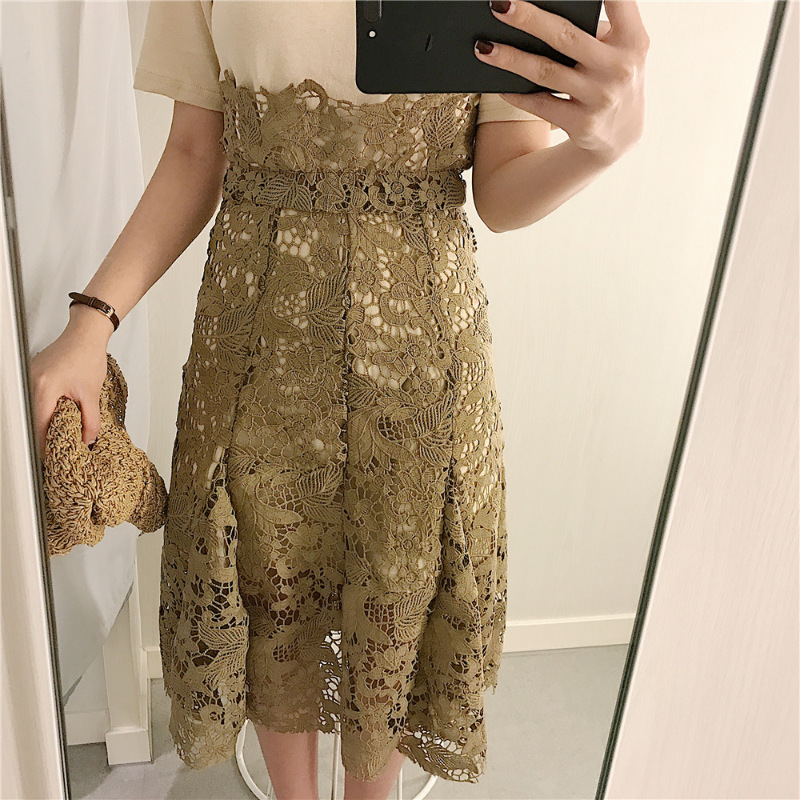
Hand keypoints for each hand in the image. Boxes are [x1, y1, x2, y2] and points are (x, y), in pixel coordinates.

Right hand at [30, 309, 110, 460]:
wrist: (86, 335)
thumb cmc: (87, 356)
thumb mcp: (92, 394)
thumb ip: (90, 421)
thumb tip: (87, 440)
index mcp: (44, 388)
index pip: (39, 426)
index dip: (46, 445)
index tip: (53, 458)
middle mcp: (31, 383)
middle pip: (33, 420)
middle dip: (46, 436)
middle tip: (60, 449)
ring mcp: (29, 379)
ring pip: (34, 411)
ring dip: (47, 424)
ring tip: (62, 434)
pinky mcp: (33, 377)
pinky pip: (36, 400)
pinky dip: (46, 411)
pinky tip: (59, 416)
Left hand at [474, 0, 649, 165]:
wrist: (621, 134)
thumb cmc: (611, 76)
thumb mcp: (619, 50)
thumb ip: (595, 29)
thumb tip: (535, 20)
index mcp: (633, 39)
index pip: (618, 2)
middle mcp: (619, 68)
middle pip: (565, 36)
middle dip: (528, 19)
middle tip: (499, 4)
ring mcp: (600, 98)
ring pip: (545, 72)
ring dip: (510, 58)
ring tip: (484, 47)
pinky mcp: (582, 124)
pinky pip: (540, 105)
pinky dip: (517, 94)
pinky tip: (498, 83)